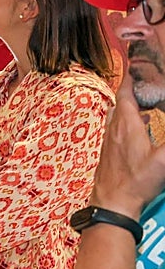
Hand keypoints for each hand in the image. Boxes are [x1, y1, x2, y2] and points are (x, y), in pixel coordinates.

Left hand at [90, 69, 164, 218]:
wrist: (113, 203)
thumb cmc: (136, 182)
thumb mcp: (164, 160)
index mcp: (126, 124)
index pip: (126, 93)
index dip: (131, 77)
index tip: (136, 65)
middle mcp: (114, 128)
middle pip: (122, 102)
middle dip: (134, 90)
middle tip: (147, 83)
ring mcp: (110, 140)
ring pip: (119, 115)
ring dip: (132, 105)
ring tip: (147, 102)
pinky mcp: (109, 151)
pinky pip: (118, 127)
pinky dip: (129, 120)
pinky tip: (141, 127)